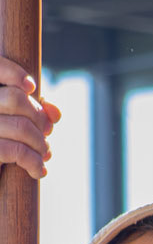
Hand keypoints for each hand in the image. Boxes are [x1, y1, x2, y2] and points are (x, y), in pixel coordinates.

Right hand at [0, 56, 58, 180]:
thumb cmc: (4, 145)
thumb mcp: (18, 124)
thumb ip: (35, 111)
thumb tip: (55, 112)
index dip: (12, 73)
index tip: (31, 87)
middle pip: (16, 99)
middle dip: (39, 117)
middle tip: (47, 132)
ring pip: (21, 126)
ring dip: (40, 143)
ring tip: (44, 153)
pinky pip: (16, 151)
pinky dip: (34, 162)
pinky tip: (38, 170)